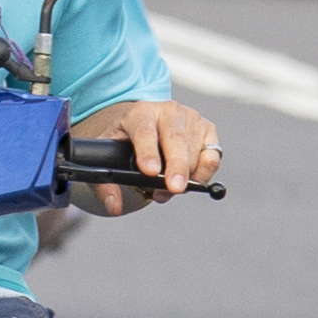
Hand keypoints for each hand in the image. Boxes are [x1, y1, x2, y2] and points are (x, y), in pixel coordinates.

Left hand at [69, 96, 223, 212]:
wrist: (142, 124)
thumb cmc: (125, 141)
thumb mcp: (107, 157)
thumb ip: (106, 183)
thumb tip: (113, 206)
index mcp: (140, 112)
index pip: (145, 131)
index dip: (148, 152)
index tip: (149, 172)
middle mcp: (168, 110)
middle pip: (175, 139)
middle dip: (176, 166)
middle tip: (174, 189)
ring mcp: (191, 118)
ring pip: (194, 152)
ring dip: (185, 177)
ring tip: (167, 190)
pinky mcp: (207, 129)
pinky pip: (212, 157)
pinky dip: (204, 174)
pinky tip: (189, 181)